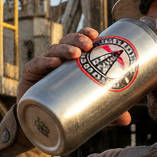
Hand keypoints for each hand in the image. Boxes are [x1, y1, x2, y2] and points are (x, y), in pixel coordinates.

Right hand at [17, 28, 131, 126]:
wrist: (37, 122)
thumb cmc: (63, 108)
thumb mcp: (88, 108)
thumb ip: (106, 112)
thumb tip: (126, 119)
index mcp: (70, 62)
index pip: (78, 42)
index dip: (85, 34)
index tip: (96, 35)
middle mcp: (57, 61)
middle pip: (67, 42)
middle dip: (77, 39)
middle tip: (88, 45)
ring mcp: (43, 67)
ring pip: (53, 51)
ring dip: (65, 49)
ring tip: (75, 54)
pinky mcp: (30, 76)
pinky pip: (36, 66)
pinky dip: (45, 62)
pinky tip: (54, 63)